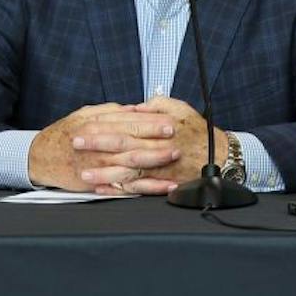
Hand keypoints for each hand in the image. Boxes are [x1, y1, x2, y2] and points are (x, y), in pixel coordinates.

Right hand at [29, 102, 179, 194]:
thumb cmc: (65, 134)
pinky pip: (129, 187)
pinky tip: (165, 186)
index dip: (150, 121)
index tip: (169, 120)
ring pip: (132, 163)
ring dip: (155, 162)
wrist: (41, 158)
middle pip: (132, 141)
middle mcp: (99, 145)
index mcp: (96, 125)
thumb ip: (111, 111)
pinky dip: (148, 187)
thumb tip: (134, 108)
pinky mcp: (101, 183)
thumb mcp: (84, 115)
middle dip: (156, 139)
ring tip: (174, 159)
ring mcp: (100, 166)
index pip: (128, 122)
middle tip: (177, 138)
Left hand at [76, 96, 229, 193]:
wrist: (221, 157)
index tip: (82, 128)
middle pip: (121, 148)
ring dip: (103, 173)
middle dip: (96, 147)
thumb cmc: (199, 132)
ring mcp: (159, 169)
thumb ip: (157, 106)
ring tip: (83, 174)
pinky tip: (103, 189)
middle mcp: (157, 149)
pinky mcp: (162, 183)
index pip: (124, 127)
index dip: (101, 128)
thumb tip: (136, 107)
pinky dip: (119, 190)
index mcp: (159, 129)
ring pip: (126, 171)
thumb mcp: (181, 110)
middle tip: (75, 146)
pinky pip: (137, 189)